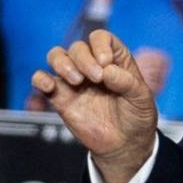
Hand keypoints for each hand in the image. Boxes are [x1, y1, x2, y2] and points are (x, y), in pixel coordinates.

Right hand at [32, 29, 157, 182]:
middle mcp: (93, 66)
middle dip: (84, 59)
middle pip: (78, 47)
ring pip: (57, 56)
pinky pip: (42, 80)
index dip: (100, 45)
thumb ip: (128, 82)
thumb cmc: (137, 117)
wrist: (125, 145)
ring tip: (76, 80)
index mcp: (115, 60)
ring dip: (62, 63)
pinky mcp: (61, 98)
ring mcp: (75, 81)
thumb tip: (107, 70)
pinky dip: (40, 78)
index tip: (105, 63)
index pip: (100, 37)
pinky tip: (49, 86)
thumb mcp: (142, 99)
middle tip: (96, 78)